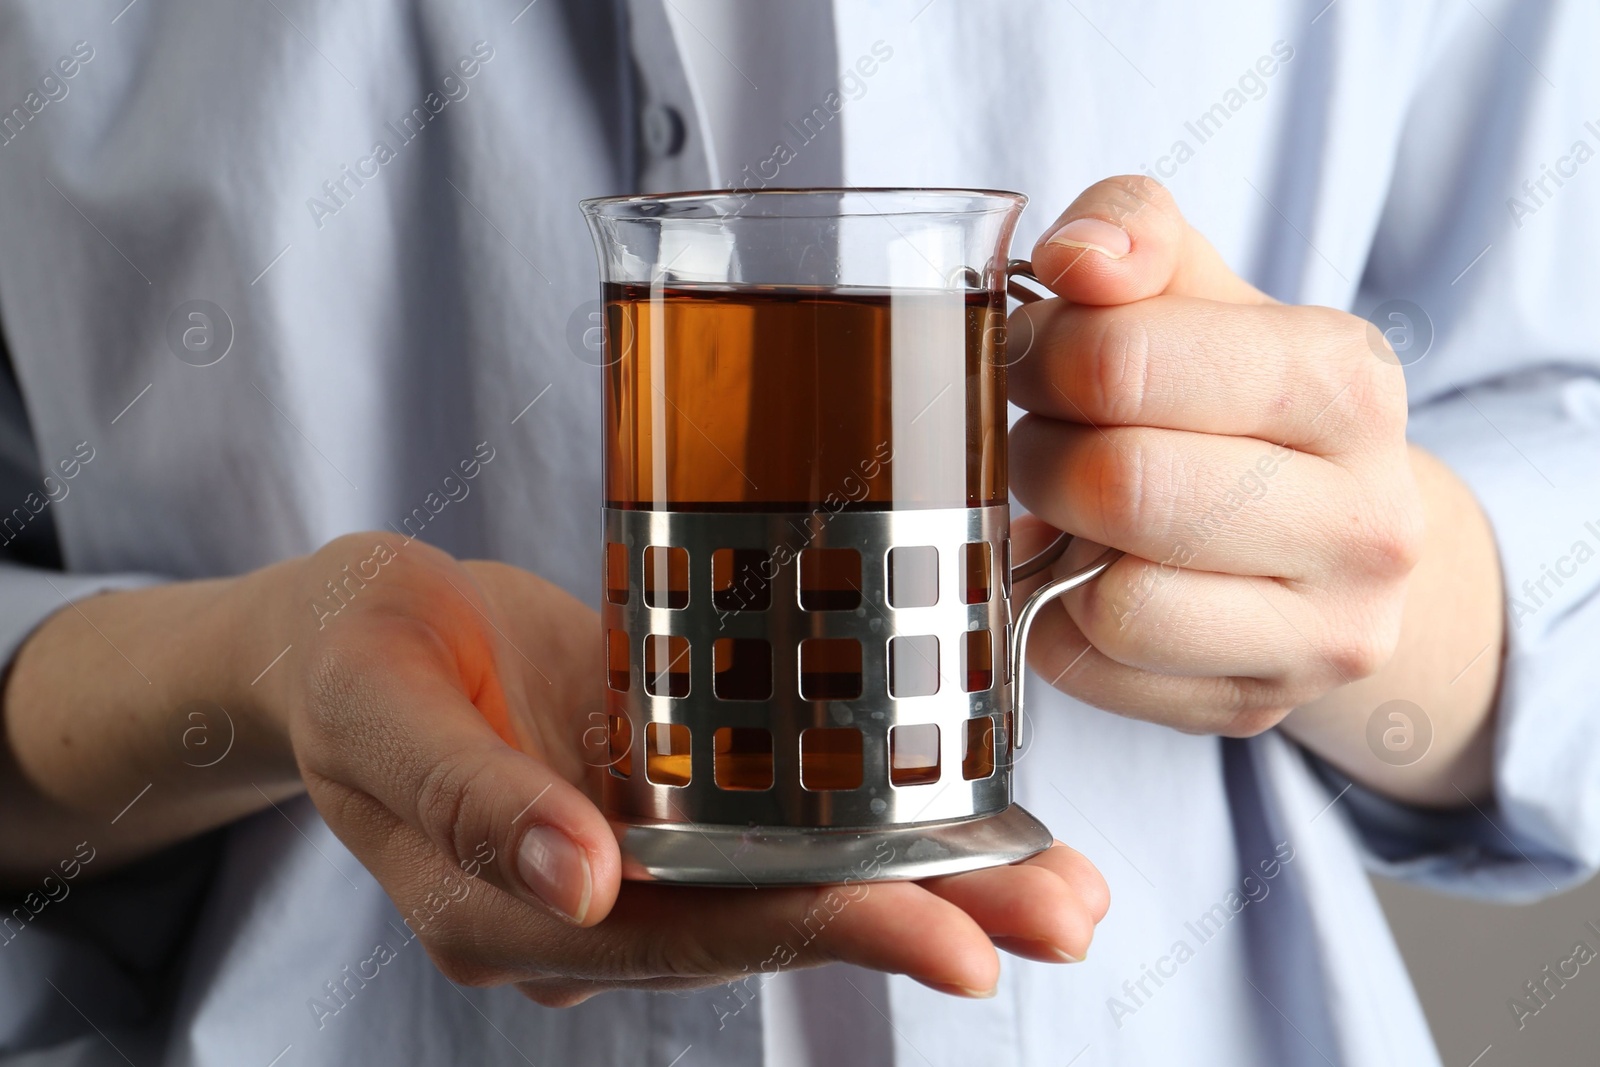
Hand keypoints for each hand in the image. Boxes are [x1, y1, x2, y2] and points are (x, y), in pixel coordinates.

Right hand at [267, 534, 1108, 1004]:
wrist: (349, 636)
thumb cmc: (349, 655)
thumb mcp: (377, 700)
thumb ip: (468, 794)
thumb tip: (582, 878)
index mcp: (513, 907)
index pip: (690, 932)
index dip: (827, 931)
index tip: (953, 943)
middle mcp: (595, 906)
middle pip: (772, 923)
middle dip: (924, 920)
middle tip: (1063, 916)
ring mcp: (639, 858)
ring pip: (796, 882)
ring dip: (930, 884)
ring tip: (1062, 886)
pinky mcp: (670, 800)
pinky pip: (785, 824)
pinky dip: (881, 822)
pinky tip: (976, 820)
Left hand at [1005, 177, 1499, 800]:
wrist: (1338, 534)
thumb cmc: (1239, 399)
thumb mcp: (1201, 289)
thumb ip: (1133, 231)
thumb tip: (1078, 259)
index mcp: (1346, 383)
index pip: (1125, 362)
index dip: (1042, 356)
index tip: (1035, 356)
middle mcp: (1364, 518)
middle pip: (1117, 485)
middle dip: (1042, 453)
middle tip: (1045, 437)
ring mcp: (1322, 631)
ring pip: (1112, 601)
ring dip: (1055, 543)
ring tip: (1074, 508)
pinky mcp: (1257, 704)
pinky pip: (1092, 665)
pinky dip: (1057, 616)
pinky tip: (1090, 574)